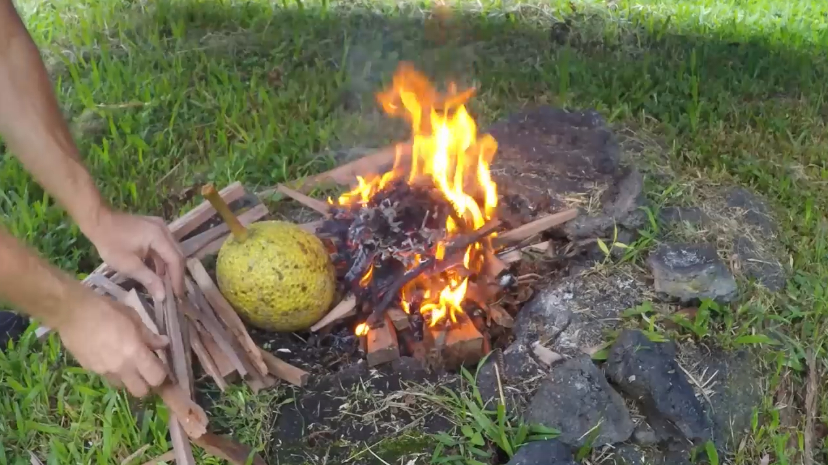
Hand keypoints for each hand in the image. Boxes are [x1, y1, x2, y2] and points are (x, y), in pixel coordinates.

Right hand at [56, 288, 170, 396]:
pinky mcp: (90, 370)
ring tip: (127, 362)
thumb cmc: (107, 310)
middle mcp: (120, 368)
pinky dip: (113, 372)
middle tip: (146, 369)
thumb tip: (163, 344)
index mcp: (134, 353)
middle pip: (141, 392)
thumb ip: (149, 335)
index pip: (156, 378)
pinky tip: (110, 356)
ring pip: (123, 386)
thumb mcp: (133, 318)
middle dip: (146, 384)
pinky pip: (107, 377)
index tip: (160, 364)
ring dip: (129, 379)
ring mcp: (104, 371)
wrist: (72, 313)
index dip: (161, 374)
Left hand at [84, 209, 184, 301]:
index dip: (177, 278)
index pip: (175, 260)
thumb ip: (148, 279)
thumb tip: (163, 297)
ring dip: (169, 268)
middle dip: (176, 275)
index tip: (177, 296)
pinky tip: (158, 273)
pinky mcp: (154, 230)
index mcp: (159, 236)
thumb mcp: (128, 265)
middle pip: (177, 255)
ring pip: (171, 251)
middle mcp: (164, 230)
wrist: (98, 222)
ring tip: (166, 286)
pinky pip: (164, 247)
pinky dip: (162, 261)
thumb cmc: (110, 244)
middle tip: (174, 294)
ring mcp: (160, 228)